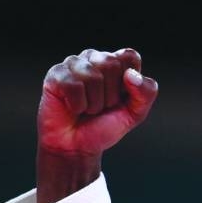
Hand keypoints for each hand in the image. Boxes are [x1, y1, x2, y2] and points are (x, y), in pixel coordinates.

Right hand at [35, 48, 157, 202]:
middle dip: (111, 96)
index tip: (122, 98)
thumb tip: (131, 74)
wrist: (78, 146)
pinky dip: (78, 105)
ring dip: (94, 103)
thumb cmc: (105, 126)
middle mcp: (94, 58)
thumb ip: (146, 93)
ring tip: (87, 109)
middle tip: (102, 107)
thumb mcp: (136, 113)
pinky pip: (74, 85)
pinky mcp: (56, 74)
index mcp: (116, 63)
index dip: (131, 82)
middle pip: (111, 64)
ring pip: (93, 76)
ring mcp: (73, 63)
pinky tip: (73, 108)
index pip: (130, 56)